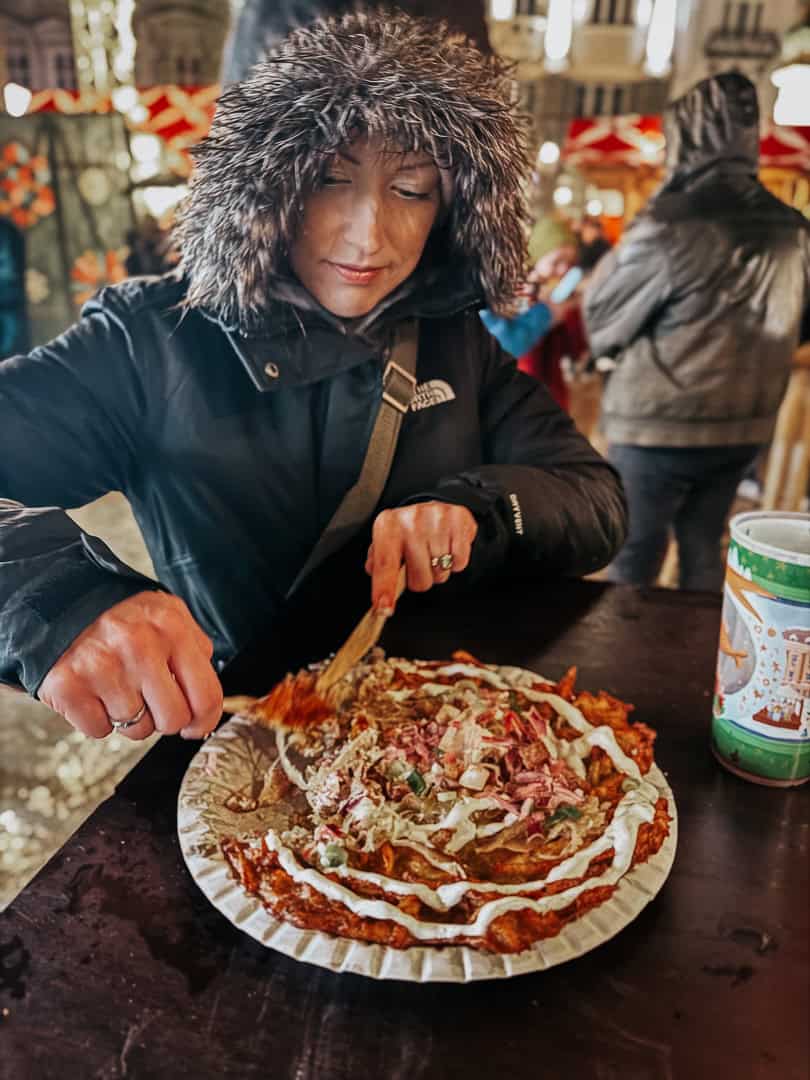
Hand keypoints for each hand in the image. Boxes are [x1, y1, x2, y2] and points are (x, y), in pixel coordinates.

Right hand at [38, 591, 222, 740]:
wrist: (63, 605)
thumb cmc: (123, 618)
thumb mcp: (168, 616)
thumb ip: (196, 652)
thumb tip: (208, 705)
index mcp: (171, 627)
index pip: (206, 694)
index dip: (205, 720)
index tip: (197, 727)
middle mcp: (138, 645)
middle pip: (173, 720)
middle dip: (164, 718)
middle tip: (150, 700)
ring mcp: (102, 666)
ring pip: (136, 730)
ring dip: (129, 718)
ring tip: (118, 688)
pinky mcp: (69, 686)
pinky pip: (99, 730)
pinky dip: (98, 719)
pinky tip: (95, 693)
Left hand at [365, 501, 477, 612]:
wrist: (434, 507)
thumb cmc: (408, 530)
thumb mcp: (386, 542)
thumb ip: (378, 565)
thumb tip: (378, 589)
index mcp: (388, 526)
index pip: (385, 564)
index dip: (385, 589)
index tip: (384, 608)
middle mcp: (411, 520)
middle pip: (420, 578)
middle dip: (420, 578)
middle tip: (419, 563)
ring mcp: (436, 519)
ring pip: (440, 573)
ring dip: (438, 570)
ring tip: (434, 553)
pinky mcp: (459, 520)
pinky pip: (459, 563)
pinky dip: (455, 562)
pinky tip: (448, 548)